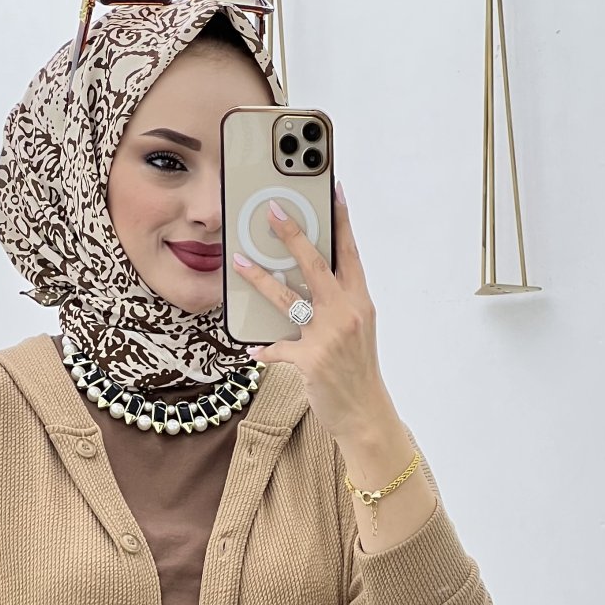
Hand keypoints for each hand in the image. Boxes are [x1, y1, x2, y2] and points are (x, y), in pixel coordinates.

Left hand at [232, 184, 388, 438]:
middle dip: (292, 234)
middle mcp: (346, 313)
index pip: (350, 252)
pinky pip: (277, 347)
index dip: (341, 220)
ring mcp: (328, 336)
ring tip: (239, 262)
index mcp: (359, 301)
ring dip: (260, 279)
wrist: (365, 414)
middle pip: (316, 264)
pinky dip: (264, 348)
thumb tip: (311, 283)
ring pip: (288, 297)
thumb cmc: (357, 370)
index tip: (333, 190)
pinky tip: (253, 348)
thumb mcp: (357, 329)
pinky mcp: (311, 360)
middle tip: (273, 210)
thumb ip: (338, 303)